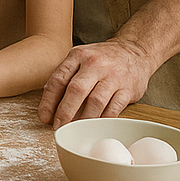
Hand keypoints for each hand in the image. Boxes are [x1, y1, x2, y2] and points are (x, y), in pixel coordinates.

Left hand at [38, 39, 154, 127]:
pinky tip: (95, 126)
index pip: (59, 79)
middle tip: (57, 126)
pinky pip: (114, 108)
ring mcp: (113, 77)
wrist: (135, 51)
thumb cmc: (102, 58)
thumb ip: (65, 74)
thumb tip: (48, 98)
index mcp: (78, 56)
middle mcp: (95, 64)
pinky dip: (103, 120)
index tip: (44, 116)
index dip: (49, 100)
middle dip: (64, 111)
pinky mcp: (128, 89)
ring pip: (96, 101)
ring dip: (83, 119)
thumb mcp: (80, 57)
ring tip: (75, 129)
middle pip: (76, 90)